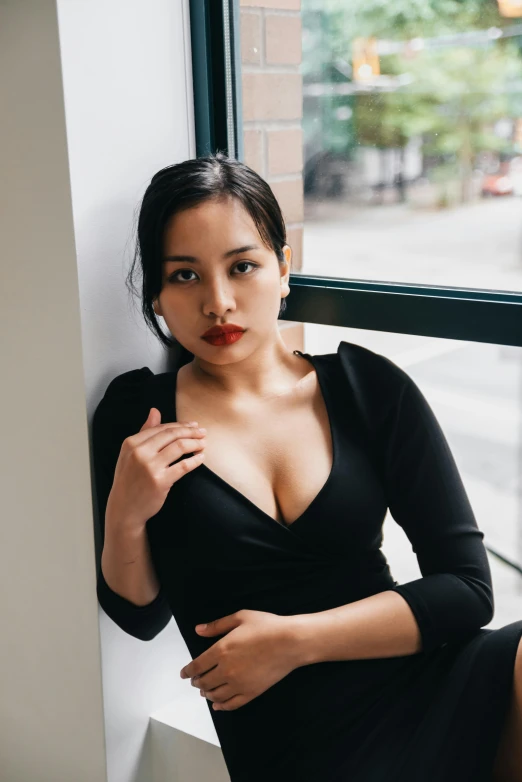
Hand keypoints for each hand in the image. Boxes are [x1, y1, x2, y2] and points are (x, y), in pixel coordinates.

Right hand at [106, 408, 205, 532]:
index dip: (181, 425)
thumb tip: (155, 410)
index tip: (193, 426)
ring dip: (195, 444)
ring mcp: (150, 466)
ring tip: (203, 444)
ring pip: (179, 447)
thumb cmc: (129, 479)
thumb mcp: (130, 454)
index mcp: (131, 443)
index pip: (162, 428)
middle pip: (172, 435)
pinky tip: (201, 458)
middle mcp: (140, 452)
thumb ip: (144, 432)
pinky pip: (183, 466)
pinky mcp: (160, 481)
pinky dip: (195, 460)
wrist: (124, 508)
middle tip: (203, 432)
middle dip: (191, 432)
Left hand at [180, 610, 298, 711]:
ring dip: (206, 693)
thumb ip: (217, 626)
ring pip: (215, 695)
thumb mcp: (240, 617)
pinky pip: (231, 704)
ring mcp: (238, 684)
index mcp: (221, 650)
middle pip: (204, 682)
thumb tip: (198, 630)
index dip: (187, 671)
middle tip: (194, 680)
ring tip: (204, 691)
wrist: (290, 642)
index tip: (184, 673)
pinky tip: (217, 704)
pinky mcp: (251, 693)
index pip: (197, 666)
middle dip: (196, 682)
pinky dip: (221, 706)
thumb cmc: (267, 626)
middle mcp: (226, 670)